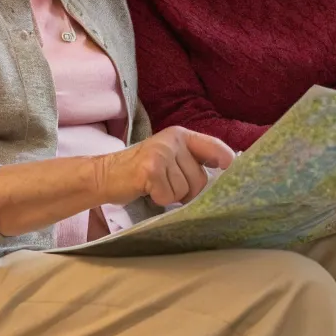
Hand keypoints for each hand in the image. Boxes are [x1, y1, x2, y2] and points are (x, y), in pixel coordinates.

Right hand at [93, 127, 235, 206]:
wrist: (105, 175)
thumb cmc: (143, 172)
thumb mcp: (170, 158)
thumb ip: (193, 161)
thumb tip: (227, 175)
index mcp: (181, 135)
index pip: (215, 147)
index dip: (228, 162)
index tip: (230, 173)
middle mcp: (172, 140)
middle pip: (201, 179)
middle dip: (189, 192)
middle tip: (168, 186)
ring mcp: (161, 153)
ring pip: (185, 190)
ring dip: (172, 196)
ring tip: (156, 186)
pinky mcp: (150, 169)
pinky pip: (168, 196)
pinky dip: (158, 199)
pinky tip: (147, 190)